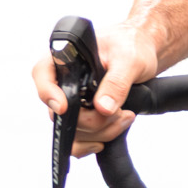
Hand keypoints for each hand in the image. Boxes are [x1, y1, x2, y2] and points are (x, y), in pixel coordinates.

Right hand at [32, 21, 158, 155]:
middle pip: (61, 112)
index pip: (42, 74)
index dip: (49, 93)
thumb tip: (103, 108)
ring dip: (100, 132)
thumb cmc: (132, 45)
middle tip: (121, 113)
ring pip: (72, 130)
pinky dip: (92, 142)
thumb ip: (116, 82)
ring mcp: (71, 100)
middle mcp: (63, 80)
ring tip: (126, 117)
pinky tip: (109, 135)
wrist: (145, 51)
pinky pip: (77, 139)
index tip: (65, 107)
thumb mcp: (129, 59)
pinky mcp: (83, 115)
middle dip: (92, 120)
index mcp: (65, 57)